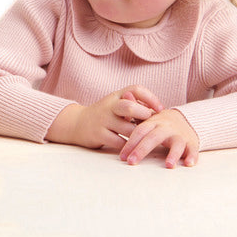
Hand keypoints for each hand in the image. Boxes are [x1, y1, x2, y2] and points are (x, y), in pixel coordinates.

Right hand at [48, 85, 163, 149]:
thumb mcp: (116, 105)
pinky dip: (128, 145)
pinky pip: (119, 142)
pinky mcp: (98, 134)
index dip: (151, 98)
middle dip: (143, 116)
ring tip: (146, 138)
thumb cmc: (104, 115)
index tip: (160, 109)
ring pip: (127, 129)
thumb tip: (159, 113)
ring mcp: (103, 120)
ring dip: (139, 135)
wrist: (76, 123)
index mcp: (116, 96)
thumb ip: (134, 105)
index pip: (135, 89)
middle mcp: (109, 106)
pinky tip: (133, 147)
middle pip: (129, 107)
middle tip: (151, 123)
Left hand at [119, 109, 199, 167]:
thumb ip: (135, 111)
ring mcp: (180, 135)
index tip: (122, 156)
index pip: (140, 131)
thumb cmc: (160, 124)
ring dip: (173, 154)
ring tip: (168, 165)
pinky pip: (193, 150)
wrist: (186, 120)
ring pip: (176, 144)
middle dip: (142, 150)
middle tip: (131, 162)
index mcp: (153, 122)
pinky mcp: (191, 143)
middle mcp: (166, 128)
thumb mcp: (147, 117)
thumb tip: (125, 94)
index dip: (130, 143)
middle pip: (154, 138)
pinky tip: (189, 163)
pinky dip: (192, 156)